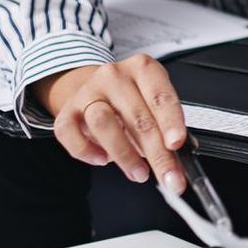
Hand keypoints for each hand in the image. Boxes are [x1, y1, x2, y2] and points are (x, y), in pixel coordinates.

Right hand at [35, 54, 185, 189]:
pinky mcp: (66, 111)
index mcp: (143, 69)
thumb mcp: (155, 105)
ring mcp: (87, 92)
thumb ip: (168, 128)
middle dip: (156, 153)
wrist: (94, 89)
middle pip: (137, 117)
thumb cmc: (131, 100)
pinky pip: (70, 134)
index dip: (171, 121)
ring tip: (140, 173)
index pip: (160, 96)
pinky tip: (103, 160)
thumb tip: (181, 156)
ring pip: (103, 123)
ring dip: (124, 154)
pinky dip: (87, 151)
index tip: (177, 144)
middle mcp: (114, 75)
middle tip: (169, 178)